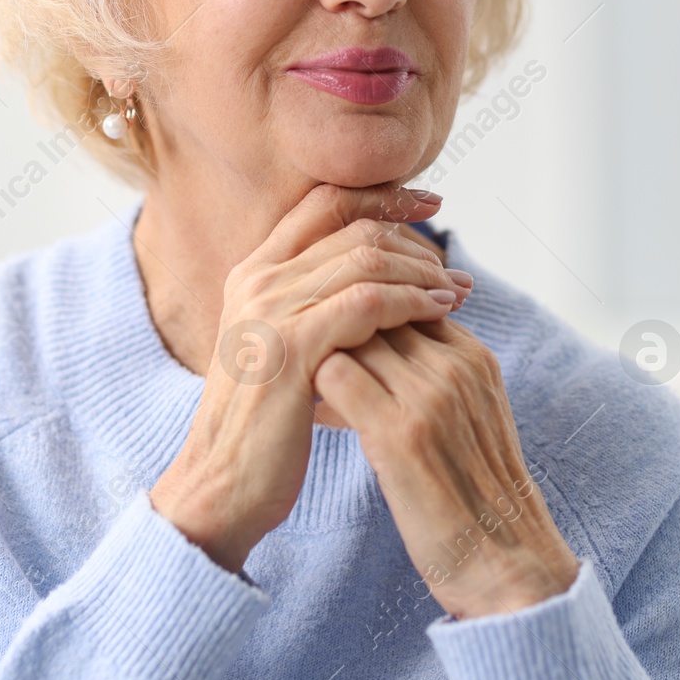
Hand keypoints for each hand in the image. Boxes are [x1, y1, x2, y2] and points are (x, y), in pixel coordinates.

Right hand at [148, 184, 471, 573]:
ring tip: (457, 293)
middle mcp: (256, 279)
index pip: (324, 202)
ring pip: (366, 258)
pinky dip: (411, 302)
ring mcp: (270, 309)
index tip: (430, 201)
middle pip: (353, 226)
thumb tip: (383, 270)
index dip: (382, 194)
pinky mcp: (292, 345)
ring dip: (422, 272)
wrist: (222, 485)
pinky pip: (368, 302)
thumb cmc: (265, 424)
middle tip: (455, 270)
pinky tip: (438, 314)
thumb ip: (316, 302)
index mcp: (253, 271)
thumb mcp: (284, 347)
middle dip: (415, 241)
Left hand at [313, 318, 580, 619]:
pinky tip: (308, 413)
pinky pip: (337, 375)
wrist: (507, 564)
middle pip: (376, 309)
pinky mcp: (400, 432)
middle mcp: (455, 366)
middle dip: (339, 328)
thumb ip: (439, 376)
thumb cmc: (478, 498)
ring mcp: (430, 396)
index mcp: (474, 358)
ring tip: (304, 386)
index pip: (404, 301)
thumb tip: (386, 350)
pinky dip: (313, 386)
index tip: (338, 341)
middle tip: (308, 355)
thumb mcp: (473, 418)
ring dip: (322, 353)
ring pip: (351, 335)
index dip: (366, 318)